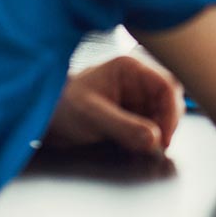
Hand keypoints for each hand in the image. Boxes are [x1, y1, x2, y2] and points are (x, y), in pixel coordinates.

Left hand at [46, 54, 183, 151]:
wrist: (44, 118)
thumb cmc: (62, 107)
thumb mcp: (92, 116)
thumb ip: (124, 126)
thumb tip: (154, 139)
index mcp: (130, 69)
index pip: (166, 85)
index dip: (171, 112)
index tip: (164, 137)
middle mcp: (137, 81)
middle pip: (170, 100)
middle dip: (167, 123)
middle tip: (156, 145)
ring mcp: (137, 97)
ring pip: (164, 114)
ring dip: (159, 132)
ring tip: (142, 147)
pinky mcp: (134, 114)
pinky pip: (153, 125)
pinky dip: (150, 138)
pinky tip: (137, 147)